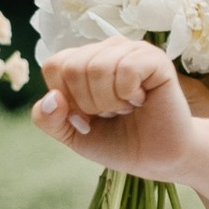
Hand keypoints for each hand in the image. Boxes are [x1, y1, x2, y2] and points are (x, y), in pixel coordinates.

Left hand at [29, 36, 195, 174]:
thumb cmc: (121, 143)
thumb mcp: (73, 136)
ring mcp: (132, 51)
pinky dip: (129, 94)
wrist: (159, 159)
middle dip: (89, 103)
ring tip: (128, 107)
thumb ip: (49, 120)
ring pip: (97, 67)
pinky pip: (126, 69)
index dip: (67, 99)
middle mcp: (107, 49)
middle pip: (73, 67)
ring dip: (110, 101)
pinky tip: (142, 100)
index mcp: (84, 61)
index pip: (55, 66)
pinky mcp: (155, 59)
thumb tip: (51, 98)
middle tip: (113, 113)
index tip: (89, 115)